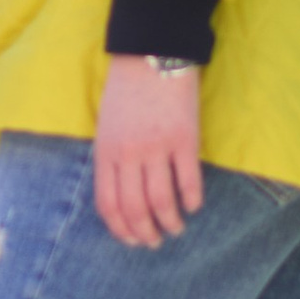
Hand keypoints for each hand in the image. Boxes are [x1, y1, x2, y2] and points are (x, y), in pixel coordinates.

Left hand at [92, 58, 203, 248]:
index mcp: (105, 152)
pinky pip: (189, 181)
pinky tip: (193, 205)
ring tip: (176, 228)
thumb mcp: (106, 126)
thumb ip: (110, 159)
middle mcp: (129, 154)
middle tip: (155, 242)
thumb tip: (120, 196)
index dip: (120, 229)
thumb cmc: (126, 91)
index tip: (131, 240)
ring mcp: (157, 148)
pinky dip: (192, 200)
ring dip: (170, 222)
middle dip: (145, 233)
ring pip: (162, 201)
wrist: (152, 56)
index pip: (108, 203)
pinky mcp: (184, 140)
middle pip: (135, 209)